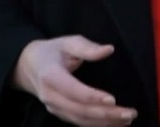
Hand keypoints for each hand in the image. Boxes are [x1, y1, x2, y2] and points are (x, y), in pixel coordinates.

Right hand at [11, 35, 136, 125]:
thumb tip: (108, 50)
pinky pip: (79, 123)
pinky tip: (115, 124)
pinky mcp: (59, 114)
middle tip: (129, 113)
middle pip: (79, 110)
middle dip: (105, 114)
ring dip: (105, 123)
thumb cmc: (53, 51)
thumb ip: (87, 47)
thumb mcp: (68, 42)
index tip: (113, 99)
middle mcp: (50, 96)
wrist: (29, 66)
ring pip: (80, 120)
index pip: (73, 90)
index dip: (92, 97)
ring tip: (127, 120)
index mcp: (51, 76)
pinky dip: (97, 125)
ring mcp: (53, 108)